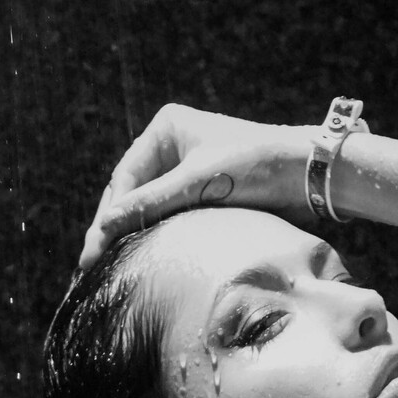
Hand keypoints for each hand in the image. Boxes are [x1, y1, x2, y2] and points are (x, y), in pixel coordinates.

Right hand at [79, 104, 312, 268]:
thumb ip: (148, 205)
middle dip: (113, 229)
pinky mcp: (205, 194)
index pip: (124, 179)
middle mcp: (173, 146)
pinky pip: (171, 218)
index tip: (91, 253)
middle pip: (133, 194)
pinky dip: (156, 238)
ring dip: (133, 236)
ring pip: (150, 209)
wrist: (307, 175)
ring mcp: (189, 171)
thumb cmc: (255, 166)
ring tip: (111, 269)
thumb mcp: (196, 184)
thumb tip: (102, 229)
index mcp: (166, 128)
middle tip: (91, 267)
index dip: (106, 217)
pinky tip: (143, 261)